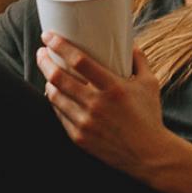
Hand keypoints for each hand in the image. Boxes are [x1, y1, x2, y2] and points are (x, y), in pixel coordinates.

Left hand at [35, 31, 174, 179]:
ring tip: (46, 70)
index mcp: (113, 88)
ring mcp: (85, 122)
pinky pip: (59, 114)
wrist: (150, 156)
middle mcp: (96, 104)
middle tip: (41, 52)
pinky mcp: (78, 137)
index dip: (60, 46)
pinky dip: (55, 101)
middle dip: (45, 61)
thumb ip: (139, 61)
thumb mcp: (150, 84)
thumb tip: (130, 43)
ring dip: (47, 80)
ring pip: (54, 96)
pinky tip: (54, 93)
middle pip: (59, 77)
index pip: (79, 61)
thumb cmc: (149, 117)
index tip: (48, 36)